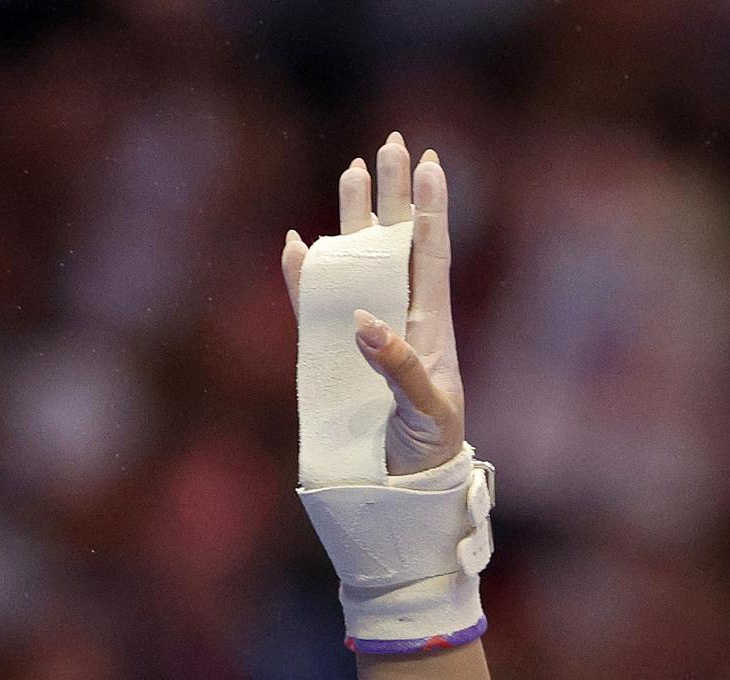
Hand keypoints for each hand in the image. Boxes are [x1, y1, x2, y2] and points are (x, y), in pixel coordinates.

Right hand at [281, 131, 465, 476]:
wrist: (404, 486)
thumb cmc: (430, 450)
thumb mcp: (426, 412)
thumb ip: (399, 368)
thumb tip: (364, 321)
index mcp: (430, 325)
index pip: (431, 254)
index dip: (432, 210)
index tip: (432, 163)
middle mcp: (399, 317)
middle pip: (395, 242)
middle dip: (393, 195)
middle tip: (391, 143)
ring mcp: (366, 331)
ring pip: (357, 262)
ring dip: (353, 220)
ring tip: (352, 170)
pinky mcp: (334, 353)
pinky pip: (315, 306)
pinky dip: (304, 276)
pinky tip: (297, 244)